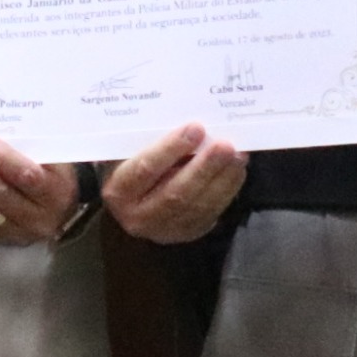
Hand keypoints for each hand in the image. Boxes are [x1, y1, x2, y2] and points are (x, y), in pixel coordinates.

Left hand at [0, 138, 77, 245]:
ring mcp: (19, 232)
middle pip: (0, 193)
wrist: (60, 210)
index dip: (5, 160)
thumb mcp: (54, 160)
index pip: (29, 177)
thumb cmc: (54, 174)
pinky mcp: (0, 237)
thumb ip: (31, 148)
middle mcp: (40, 217)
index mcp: (58, 192)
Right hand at [104, 122, 246, 244]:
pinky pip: (209, 214)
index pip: (146, 168)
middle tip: (225, 145)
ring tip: (238, 155)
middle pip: (176, 192)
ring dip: (222, 179)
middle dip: (204, 167)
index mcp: (118, 189)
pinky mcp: (184, 233)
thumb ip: (147, 140)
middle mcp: (137, 216)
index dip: (171, 148)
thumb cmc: (128, 163)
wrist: (130, 198)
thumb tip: (187, 122)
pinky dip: (226, 191)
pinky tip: (237, 171)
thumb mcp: (128, 151)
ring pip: (197, 206)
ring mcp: (162, 230)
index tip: (197, 128)